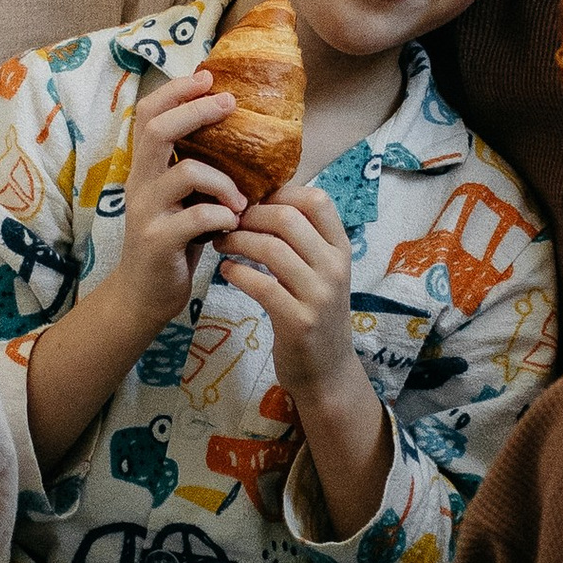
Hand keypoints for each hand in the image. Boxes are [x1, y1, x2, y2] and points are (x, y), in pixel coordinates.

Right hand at [115, 71, 244, 331]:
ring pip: (185, 172)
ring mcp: (145, 212)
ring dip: (224, 180)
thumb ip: (196, 169)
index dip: (175, 90)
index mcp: (146, 168)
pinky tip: (232, 225)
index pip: (148, 114)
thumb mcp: (183, 199)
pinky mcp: (157, 241)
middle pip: (158, 130)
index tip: (207, 76)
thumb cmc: (174, 242)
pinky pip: (196, 216)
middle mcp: (139, 183)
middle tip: (230, 105)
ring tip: (242, 199)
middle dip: (196, 111)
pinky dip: (222, 215)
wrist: (145, 295)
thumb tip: (239, 132)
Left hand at [222, 185, 358, 406]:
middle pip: (287, 219)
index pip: (316, 201)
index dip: (280, 193)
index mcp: (340, 248)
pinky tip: (226, 271)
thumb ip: (303, 240)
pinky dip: (237, 272)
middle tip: (228, 222)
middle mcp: (335, 267)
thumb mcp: (321, 272)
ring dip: (237, 241)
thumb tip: (264, 200)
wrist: (326, 369)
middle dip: (250, 215)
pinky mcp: (299, 321)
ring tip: (221, 243)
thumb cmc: (315, 312)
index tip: (254, 202)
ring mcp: (319, 295)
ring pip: (271, 249)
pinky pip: (261, 285)